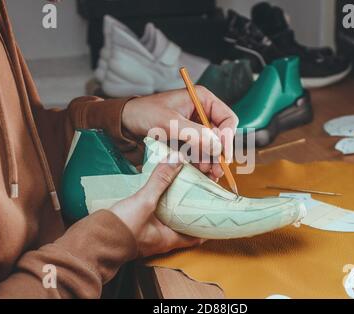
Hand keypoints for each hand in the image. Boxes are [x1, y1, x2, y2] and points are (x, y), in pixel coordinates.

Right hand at [110, 152, 204, 256]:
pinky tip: (157, 193)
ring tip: (181, 188)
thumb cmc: (120, 229)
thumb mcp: (144, 202)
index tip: (213, 208)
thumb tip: (177, 160)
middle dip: (191, 210)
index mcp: (168, 239)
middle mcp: (160, 239)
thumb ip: (160, 181)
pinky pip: (154, 217)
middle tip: (199, 193)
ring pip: (168, 220)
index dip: (207, 224)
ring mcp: (148, 235)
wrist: (92, 241)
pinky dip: (159, 205)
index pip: (197, 236)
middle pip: (183, 225)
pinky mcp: (136, 228)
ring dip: (174, 206)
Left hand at [121, 87, 238, 180]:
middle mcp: (202, 113)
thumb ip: (195, 133)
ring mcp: (195, 127)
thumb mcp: (171, 122)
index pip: (227, 118)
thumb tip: (217, 146)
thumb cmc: (146, 113)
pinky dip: (201, 162)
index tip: (222, 153)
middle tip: (217, 170)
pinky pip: (200, 152)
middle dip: (219, 153)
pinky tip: (201, 172)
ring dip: (211, 160)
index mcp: (202, 100)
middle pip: (221, 135)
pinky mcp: (187, 140)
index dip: (228, 136)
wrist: (126, 122)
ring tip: (207, 173)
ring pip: (211, 146)